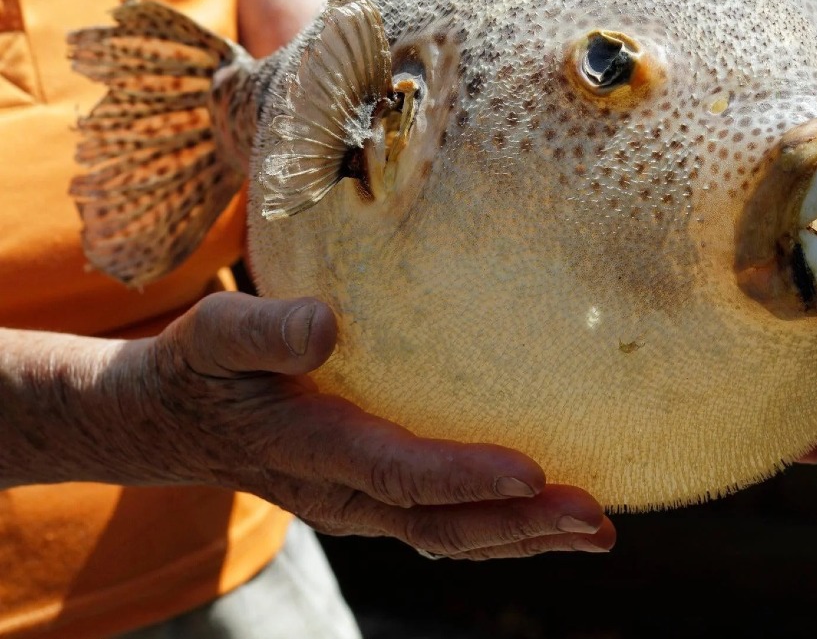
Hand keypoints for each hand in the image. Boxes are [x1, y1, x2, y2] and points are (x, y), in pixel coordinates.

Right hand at [110, 292, 615, 558]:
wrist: (174, 421)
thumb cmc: (202, 366)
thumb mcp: (217, 334)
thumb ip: (265, 331)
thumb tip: (326, 325)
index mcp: (310, 448)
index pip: (397, 473)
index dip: (464, 478)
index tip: (533, 473)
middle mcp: (342, 493)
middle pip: (440, 525)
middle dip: (521, 527)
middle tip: (597, 520)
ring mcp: (360, 505)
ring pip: (448, 538)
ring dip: (524, 538)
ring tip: (597, 530)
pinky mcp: (373, 499)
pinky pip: (442, 526)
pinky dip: (500, 530)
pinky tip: (549, 518)